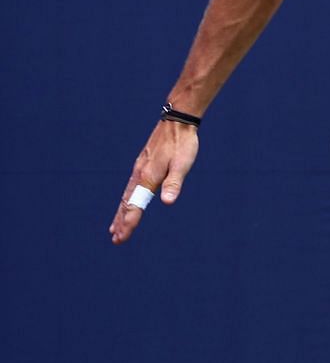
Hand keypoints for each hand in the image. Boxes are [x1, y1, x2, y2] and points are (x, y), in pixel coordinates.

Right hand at [108, 120, 200, 244]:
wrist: (177, 123)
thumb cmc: (182, 144)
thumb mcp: (182, 165)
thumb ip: (174, 184)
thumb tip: (168, 202)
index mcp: (148, 177)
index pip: (135, 205)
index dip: (129, 222)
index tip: (122, 237)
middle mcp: (139, 174)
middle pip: (126, 203)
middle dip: (121, 222)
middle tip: (116, 239)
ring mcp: (139, 169)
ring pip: (126, 196)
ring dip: (121, 213)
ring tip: (115, 228)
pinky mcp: (142, 166)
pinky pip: (130, 188)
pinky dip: (125, 200)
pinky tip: (126, 203)